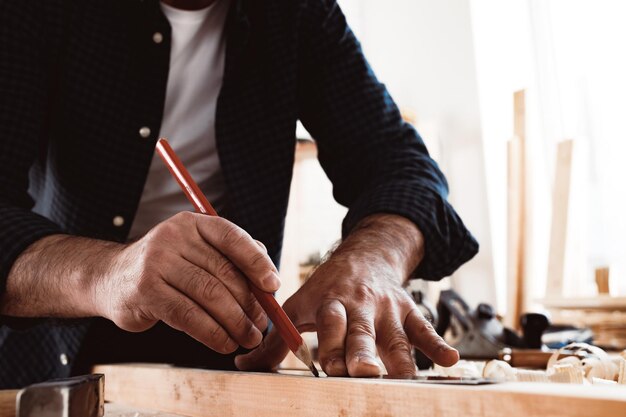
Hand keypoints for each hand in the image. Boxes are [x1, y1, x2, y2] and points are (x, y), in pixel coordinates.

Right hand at [97, 211, 279, 353]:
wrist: (112, 278)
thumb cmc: (166, 267)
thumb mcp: (196, 251)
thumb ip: (231, 257)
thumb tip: (269, 279)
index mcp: (192, 224)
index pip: (232, 237)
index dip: (257, 262)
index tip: (274, 285)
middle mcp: (174, 238)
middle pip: (223, 272)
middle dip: (249, 302)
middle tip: (263, 323)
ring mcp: (157, 263)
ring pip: (209, 295)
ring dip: (235, 322)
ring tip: (248, 337)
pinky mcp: (146, 292)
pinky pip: (189, 316)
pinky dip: (212, 333)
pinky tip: (224, 343)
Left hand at [235, 214, 458, 376]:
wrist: (366, 256)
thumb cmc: (327, 288)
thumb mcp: (299, 306)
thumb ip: (275, 341)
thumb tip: (243, 367)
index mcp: (329, 304)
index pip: (329, 326)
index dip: (330, 345)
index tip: (331, 368)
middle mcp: (359, 307)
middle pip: (362, 333)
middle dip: (362, 352)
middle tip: (363, 371)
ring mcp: (387, 309)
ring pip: (395, 337)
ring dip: (401, 358)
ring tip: (408, 379)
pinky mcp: (409, 311)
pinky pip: (425, 328)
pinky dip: (439, 344)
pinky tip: (452, 361)